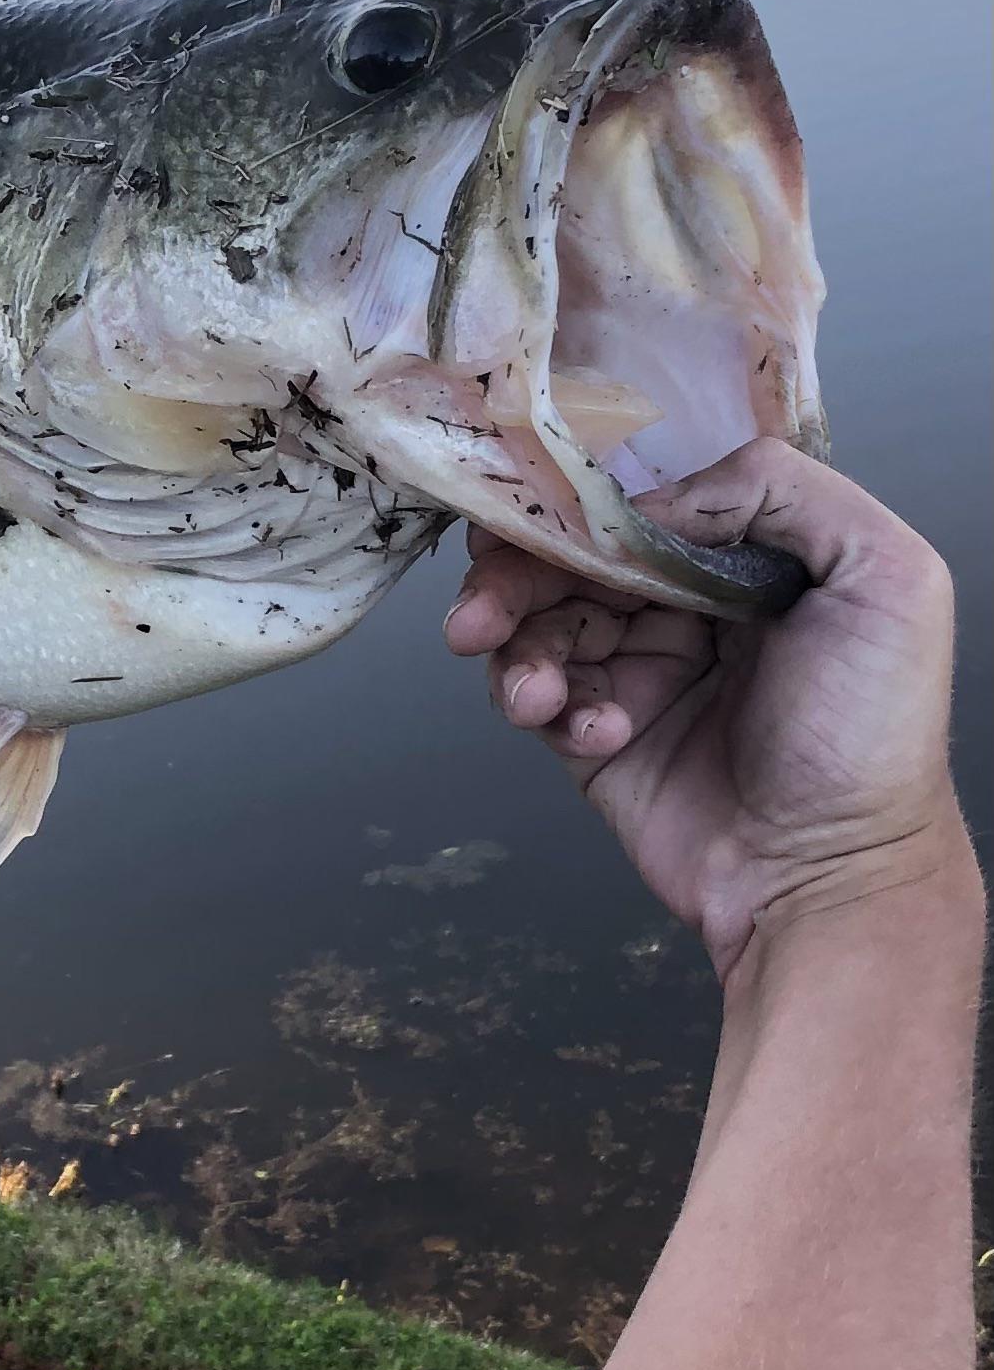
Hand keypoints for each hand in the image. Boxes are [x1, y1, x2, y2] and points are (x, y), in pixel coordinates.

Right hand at [443, 440, 973, 978]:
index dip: (584, 491)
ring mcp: (637, 669)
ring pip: (538, 620)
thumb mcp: (884, 578)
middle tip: (483, 604)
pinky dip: (548, 705)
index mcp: (749, 557)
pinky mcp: (593, 736)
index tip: (535, 500)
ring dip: (518, 644)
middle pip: (573, 552)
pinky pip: (538, 694)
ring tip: (535, 691)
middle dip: (517, 569)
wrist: (829, 879)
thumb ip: (782, 490)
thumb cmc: (872, 734)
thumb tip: (655, 491)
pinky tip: (595, 733)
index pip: (645, 495)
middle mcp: (687, 604)